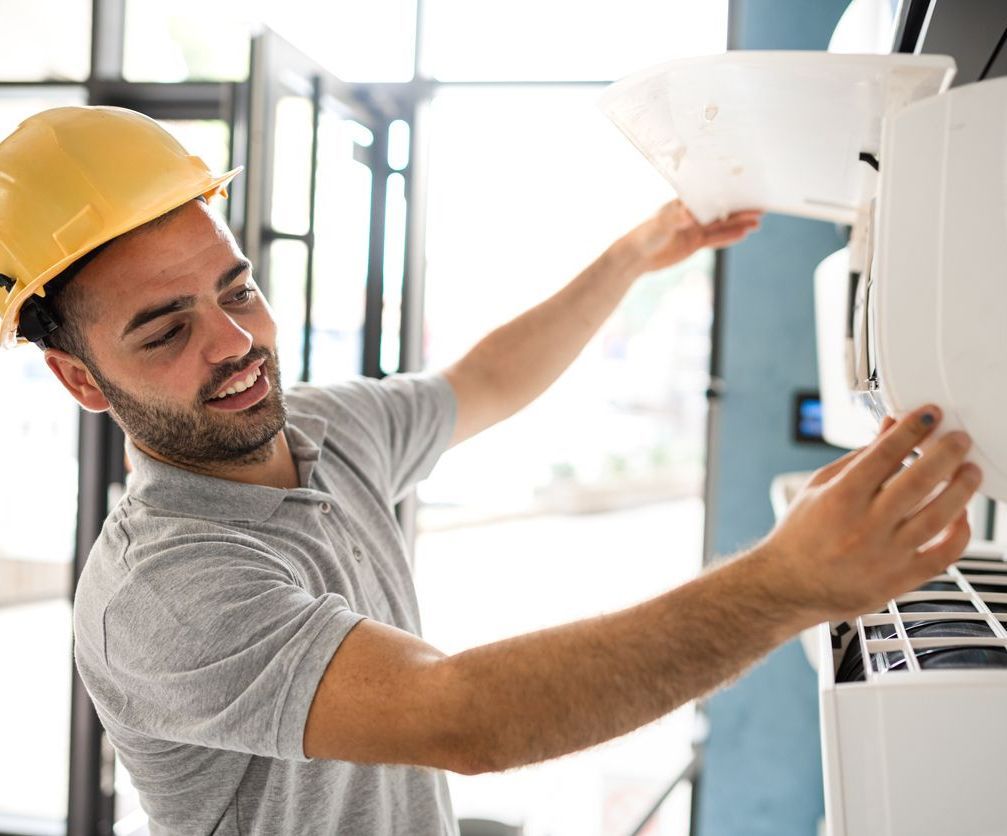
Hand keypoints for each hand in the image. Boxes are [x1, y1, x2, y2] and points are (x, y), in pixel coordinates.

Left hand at [626, 200, 760, 273]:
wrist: (636, 258)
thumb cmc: (644, 235)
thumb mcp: (660, 225)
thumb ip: (676, 218)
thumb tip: (690, 213)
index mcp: (684, 203)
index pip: (709, 195)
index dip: (727, 193)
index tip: (744, 189)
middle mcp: (691, 213)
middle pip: (720, 210)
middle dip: (739, 208)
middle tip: (759, 207)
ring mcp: (694, 228)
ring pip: (721, 225)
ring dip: (738, 223)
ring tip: (758, 222)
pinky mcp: (695, 243)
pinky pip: (715, 240)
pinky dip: (729, 237)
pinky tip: (744, 234)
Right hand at [754, 405, 981, 624]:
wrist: (788, 585)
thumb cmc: (800, 535)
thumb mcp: (819, 487)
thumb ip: (858, 458)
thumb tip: (890, 429)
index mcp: (840, 497)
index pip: (885, 454)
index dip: (912, 429)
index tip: (929, 414)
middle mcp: (864, 525)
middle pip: (918, 481)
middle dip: (946, 452)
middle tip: (959, 439)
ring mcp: (885, 555)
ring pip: (938, 516)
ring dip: (961, 488)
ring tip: (970, 471)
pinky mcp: (899, 580)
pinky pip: (943, 556)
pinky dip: (960, 533)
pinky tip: (961, 515)